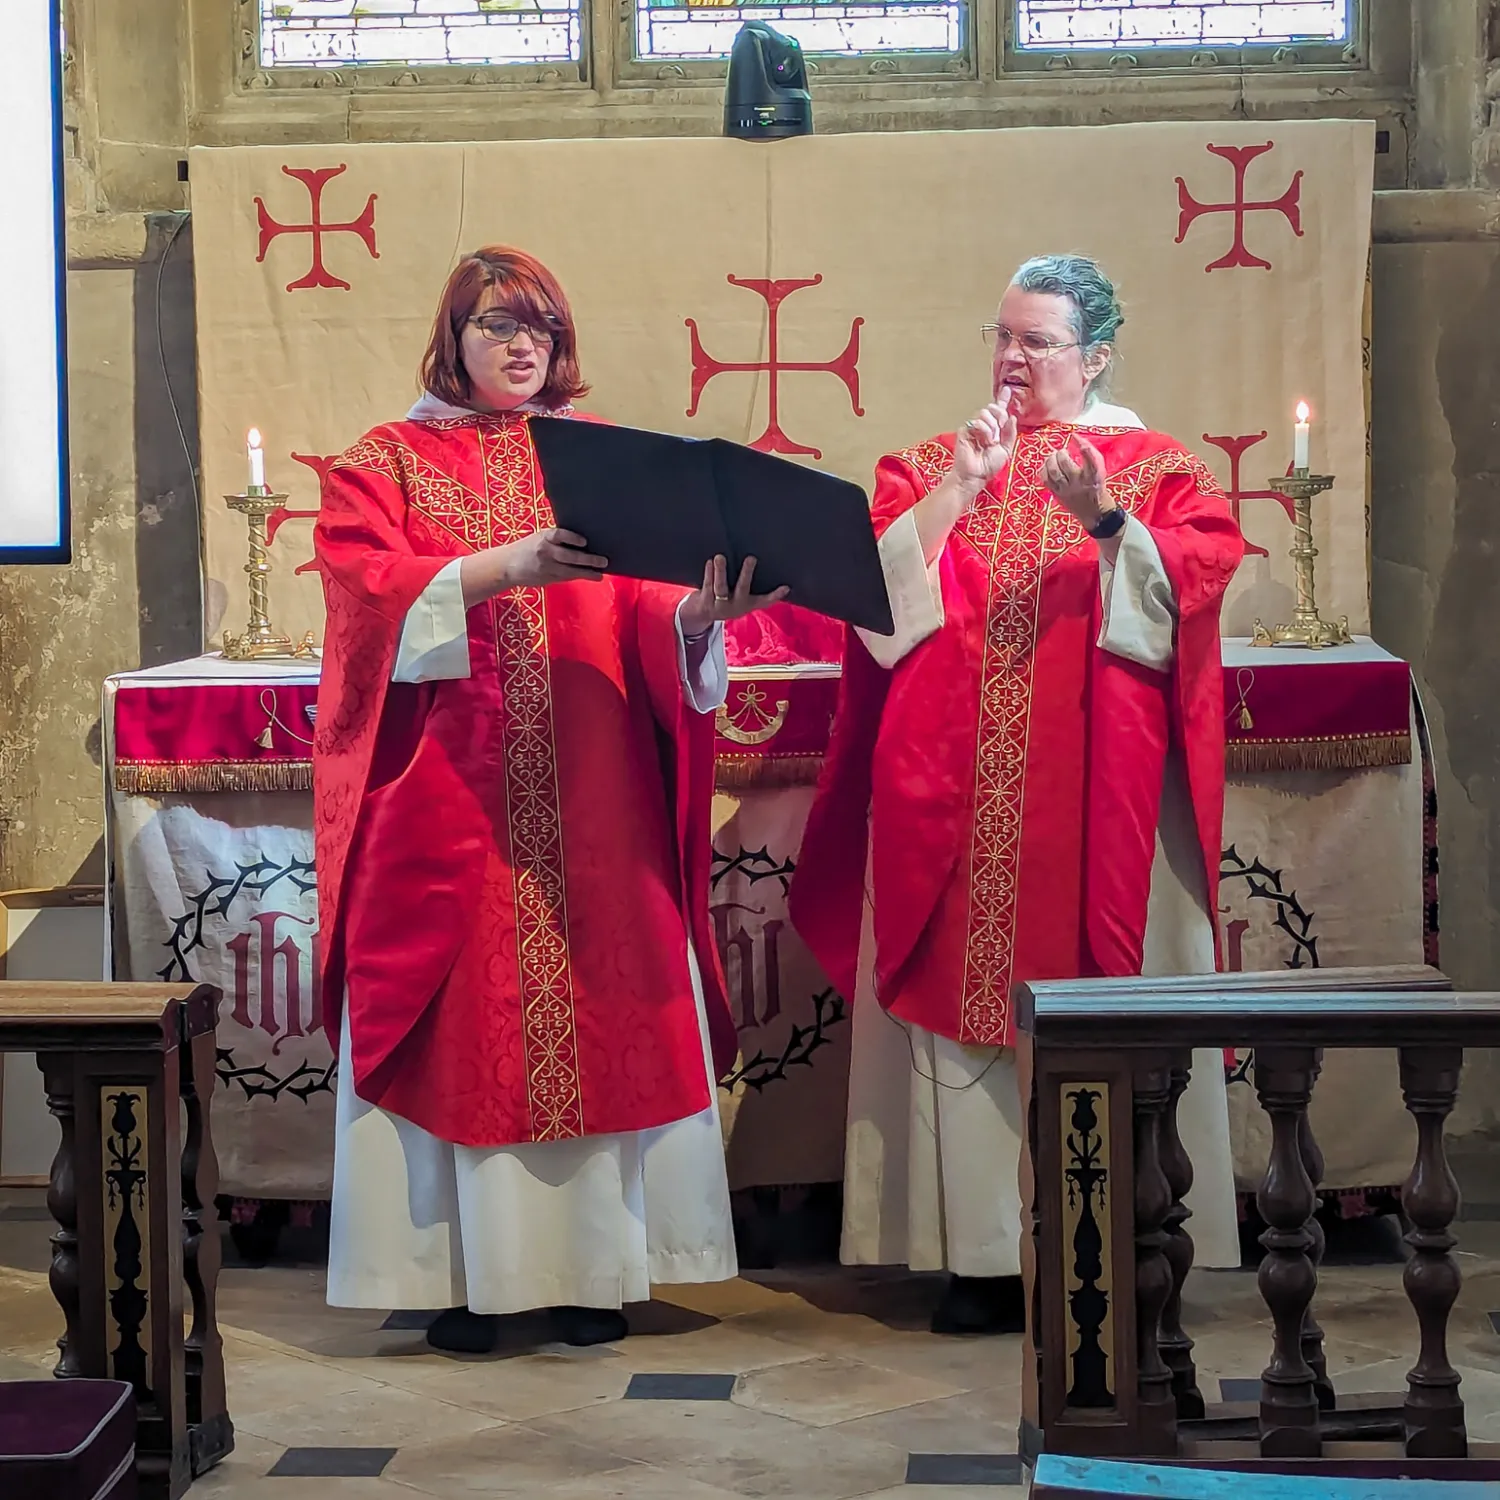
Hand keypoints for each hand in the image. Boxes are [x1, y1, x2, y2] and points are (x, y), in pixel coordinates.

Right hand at [466, 528, 607, 604]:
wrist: (507, 565)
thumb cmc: (527, 548)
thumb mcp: (539, 537)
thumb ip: (556, 538)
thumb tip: (582, 540)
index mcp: (543, 537)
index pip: (559, 535)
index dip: (572, 538)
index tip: (584, 542)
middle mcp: (545, 551)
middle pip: (569, 556)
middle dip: (588, 559)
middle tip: (603, 561)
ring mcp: (546, 567)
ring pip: (570, 571)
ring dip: (587, 572)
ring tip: (599, 574)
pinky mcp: (547, 578)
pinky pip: (566, 577)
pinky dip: (578, 576)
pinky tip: (590, 576)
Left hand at [679, 555, 789, 636]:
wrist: (702, 615)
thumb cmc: (726, 600)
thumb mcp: (743, 600)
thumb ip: (757, 592)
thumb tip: (781, 581)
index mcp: (747, 604)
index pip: (765, 601)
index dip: (776, 595)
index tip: (786, 587)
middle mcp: (735, 605)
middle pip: (742, 589)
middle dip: (746, 574)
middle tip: (751, 558)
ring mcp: (719, 604)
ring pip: (721, 588)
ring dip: (720, 572)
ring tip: (720, 557)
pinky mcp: (705, 601)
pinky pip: (707, 585)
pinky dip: (708, 573)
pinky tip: (710, 562)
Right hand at [950, 392, 1017, 498]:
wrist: (976, 475)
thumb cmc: (989, 465)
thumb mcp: (1006, 449)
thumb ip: (1010, 432)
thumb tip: (1012, 417)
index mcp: (995, 430)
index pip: (999, 412)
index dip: (1003, 400)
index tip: (1007, 390)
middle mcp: (985, 426)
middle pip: (993, 408)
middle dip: (999, 415)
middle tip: (1001, 427)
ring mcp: (974, 428)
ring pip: (985, 413)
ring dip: (992, 426)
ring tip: (991, 440)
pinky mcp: (965, 430)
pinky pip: (977, 421)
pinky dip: (984, 430)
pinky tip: (985, 441)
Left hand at [1043, 435, 1112, 528]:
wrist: (1095, 512)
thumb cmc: (1097, 487)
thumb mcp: (1100, 470)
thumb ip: (1090, 455)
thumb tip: (1076, 438)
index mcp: (1094, 476)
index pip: (1089, 457)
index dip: (1082, 445)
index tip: (1075, 437)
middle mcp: (1080, 483)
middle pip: (1066, 464)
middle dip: (1061, 453)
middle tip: (1062, 451)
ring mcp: (1067, 490)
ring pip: (1054, 472)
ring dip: (1051, 460)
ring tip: (1053, 456)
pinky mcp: (1058, 495)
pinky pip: (1047, 481)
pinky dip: (1044, 470)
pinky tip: (1046, 466)